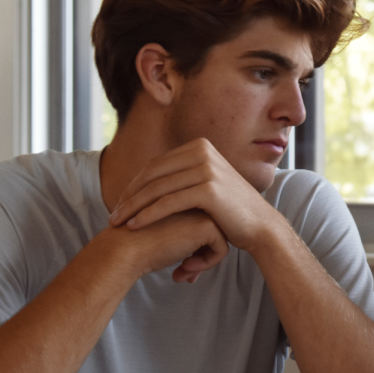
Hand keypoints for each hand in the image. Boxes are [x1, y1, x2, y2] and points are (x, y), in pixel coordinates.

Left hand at [108, 138, 280, 253]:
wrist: (260, 226)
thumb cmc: (230, 210)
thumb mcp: (207, 182)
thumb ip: (185, 174)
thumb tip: (156, 175)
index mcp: (200, 146)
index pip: (156, 164)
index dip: (134, 184)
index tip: (120, 203)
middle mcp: (203, 152)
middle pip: (153, 174)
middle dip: (129, 196)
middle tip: (113, 215)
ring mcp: (206, 169)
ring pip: (157, 189)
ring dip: (133, 207)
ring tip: (118, 223)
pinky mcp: (208, 189)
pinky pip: (168, 202)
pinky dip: (148, 215)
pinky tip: (135, 226)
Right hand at [108, 208, 229, 282]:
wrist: (122, 248)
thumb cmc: (137, 244)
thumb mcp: (164, 235)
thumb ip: (183, 237)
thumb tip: (201, 255)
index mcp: (186, 196)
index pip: (204, 226)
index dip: (195, 249)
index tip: (181, 265)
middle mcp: (196, 198)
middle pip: (214, 232)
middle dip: (201, 256)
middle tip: (182, 273)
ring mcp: (203, 209)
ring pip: (221, 239)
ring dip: (204, 261)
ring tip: (182, 273)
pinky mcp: (207, 224)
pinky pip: (222, 250)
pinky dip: (207, 264)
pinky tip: (184, 269)